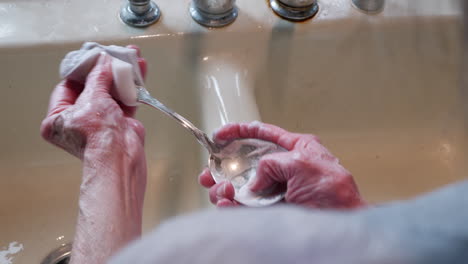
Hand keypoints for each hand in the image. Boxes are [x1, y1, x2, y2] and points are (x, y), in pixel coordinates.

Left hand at [40, 46, 146, 160]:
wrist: (121, 155)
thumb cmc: (97, 136)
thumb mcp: (92, 97)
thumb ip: (98, 76)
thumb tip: (103, 62)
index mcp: (57, 118)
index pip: (67, 86)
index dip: (81, 70)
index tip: (92, 57)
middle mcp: (77, 121)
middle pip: (91, 88)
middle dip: (105, 71)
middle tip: (112, 55)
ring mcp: (99, 122)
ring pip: (110, 93)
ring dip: (122, 76)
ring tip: (130, 57)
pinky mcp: (119, 123)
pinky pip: (124, 100)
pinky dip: (132, 87)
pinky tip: (139, 71)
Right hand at [199, 122, 365, 208]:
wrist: (339, 222)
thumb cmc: (334, 192)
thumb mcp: (302, 163)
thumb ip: (272, 163)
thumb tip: (254, 180)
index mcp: (296, 150)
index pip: (263, 134)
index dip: (240, 131)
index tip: (221, 134)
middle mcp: (284, 169)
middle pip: (246, 163)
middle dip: (225, 168)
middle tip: (210, 172)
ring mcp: (277, 191)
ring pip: (242, 187)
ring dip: (225, 189)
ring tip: (222, 191)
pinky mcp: (272, 210)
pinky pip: (245, 207)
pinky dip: (232, 207)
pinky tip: (227, 205)